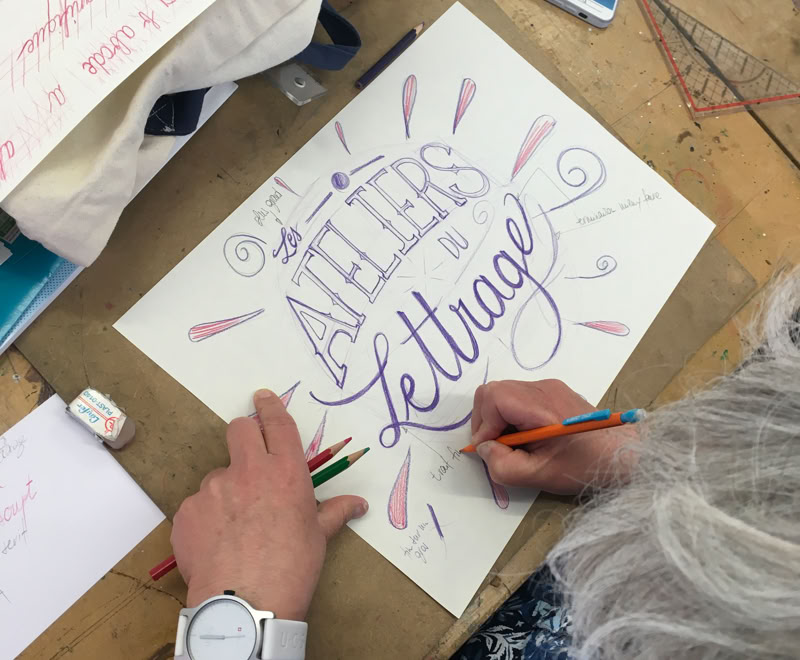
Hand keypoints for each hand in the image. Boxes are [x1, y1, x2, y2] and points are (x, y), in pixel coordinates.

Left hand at [171, 389, 368, 618]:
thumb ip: (335, 512)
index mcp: (285, 472)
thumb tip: (359, 504)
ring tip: (235, 528)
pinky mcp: (187, 511)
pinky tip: (217, 545)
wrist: (244, 604)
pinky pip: (198, 507)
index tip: (263, 397)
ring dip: (227, 491)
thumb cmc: (291, 568)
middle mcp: (248, 471)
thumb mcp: (319, 537)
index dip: (271, 406)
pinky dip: (207, 520)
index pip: (278, 424)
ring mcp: (213, 489)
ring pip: (218, 475)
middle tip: (249, 455)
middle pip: (239, 429)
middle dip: (243, 433)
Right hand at [471, 379, 638, 494]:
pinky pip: (518, 396)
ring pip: (502, 393)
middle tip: (498, 447)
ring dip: (498, 418)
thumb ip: (503, 465)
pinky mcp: (552, 392)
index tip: (493, 450)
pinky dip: (511, 415)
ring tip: (514, 443)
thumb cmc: (585, 466)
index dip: (484, 425)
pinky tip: (527, 436)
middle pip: (492, 392)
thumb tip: (484, 448)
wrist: (624, 454)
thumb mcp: (540, 475)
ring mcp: (548, 387)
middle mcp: (542, 388)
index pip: (493, 398)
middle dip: (486, 420)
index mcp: (541, 406)